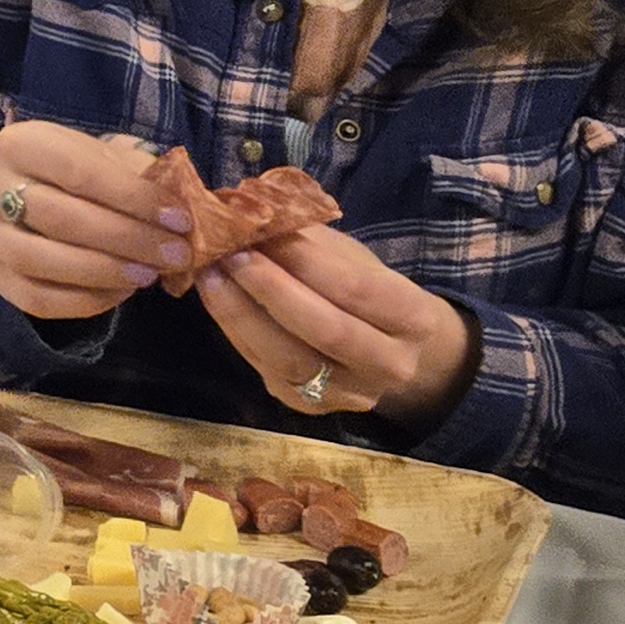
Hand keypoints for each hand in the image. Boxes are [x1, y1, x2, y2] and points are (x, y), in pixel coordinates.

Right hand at [0, 119, 196, 322]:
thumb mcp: (111, 159)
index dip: (132, 196)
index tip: (180, 218)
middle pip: (59, 217)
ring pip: (40, 260)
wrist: (36, 194)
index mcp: (20, 144)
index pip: (77, 170)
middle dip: (126, 238)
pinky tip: (120, 292)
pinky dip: (83, 301)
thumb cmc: (85, 174)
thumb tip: (187, 204)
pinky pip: (35, 298)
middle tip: (176, 253)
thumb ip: (143, 176)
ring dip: (104, 270)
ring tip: (149, 275)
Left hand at [196, 223, 473, 430]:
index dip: (304, 261)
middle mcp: (391, 365)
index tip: (259, 230)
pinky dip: (234, 331)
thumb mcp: (353, 260)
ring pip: (288, 358)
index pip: (357, 289)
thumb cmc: (366, 291)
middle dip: (269, 287)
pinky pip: (266, 368)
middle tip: (227, 252)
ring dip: (240, 312)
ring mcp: (350, 394)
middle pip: (325, 328)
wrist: (389, 352)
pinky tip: (215, 299)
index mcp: (414, 319)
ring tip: (209, 274)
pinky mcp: (310, 407)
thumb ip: (310, 244)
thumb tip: (249, 216)